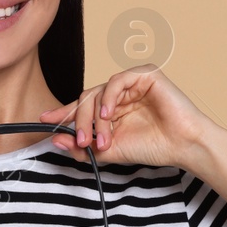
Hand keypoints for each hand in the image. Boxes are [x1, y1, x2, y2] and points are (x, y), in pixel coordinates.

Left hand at [38, 64, 211, 167]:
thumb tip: (56, 140)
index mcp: (112, 109)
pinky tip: (110, 115)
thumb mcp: (109, 151)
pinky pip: (116, 81)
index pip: (82, 107)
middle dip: (80, 122)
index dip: (63, 113)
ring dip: (94, 118)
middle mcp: (119, 95)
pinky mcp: (145, 74)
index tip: (44, 121)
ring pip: (98, 92)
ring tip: (102, 138)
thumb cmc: (153, 147)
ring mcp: (132, 83)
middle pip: (86, 100)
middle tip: (83, 142)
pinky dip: (108, 98)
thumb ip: (82, 147)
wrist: (182, 146)